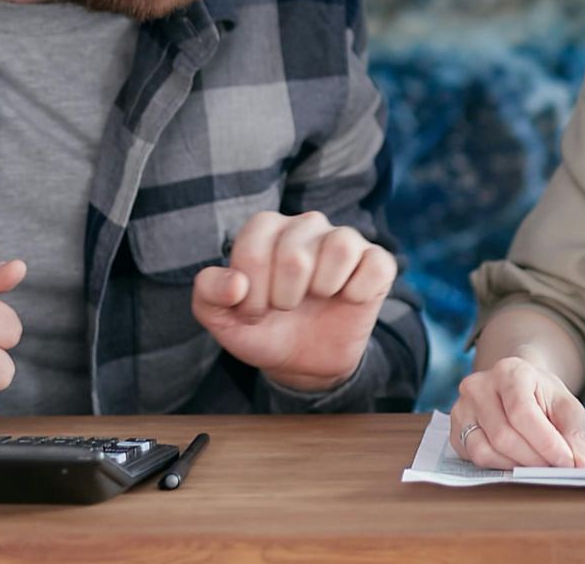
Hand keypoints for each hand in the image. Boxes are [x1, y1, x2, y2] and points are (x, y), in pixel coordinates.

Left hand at [191, 211, 395, 392]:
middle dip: (284, 298)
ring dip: (322, 289)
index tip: (254, 311)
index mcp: (267, 228)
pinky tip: (346, 300)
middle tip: (285, 309)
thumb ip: (209, 294)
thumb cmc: (262, 328)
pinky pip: (374, 264)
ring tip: (316, 300)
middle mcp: (307, 224)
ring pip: (338, 247)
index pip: (254, 248)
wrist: (301, 360)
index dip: (251, 292)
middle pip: (294, 255)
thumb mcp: (221, 319)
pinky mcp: (376, 261)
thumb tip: (235, 285)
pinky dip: (358, 291)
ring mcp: (344, 239)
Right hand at [450, 355, 584, 468]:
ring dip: (517, 466)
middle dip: (534, 459)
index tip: (567, 462)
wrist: (517, 386)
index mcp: (510, 371)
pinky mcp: (455, 429)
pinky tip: (516, 461)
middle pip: (503, 435)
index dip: (546, 442)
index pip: (523, 412)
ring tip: (537, 464)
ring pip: (485, 450)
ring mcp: (462, 407)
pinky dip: (499, 466)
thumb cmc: (542, 396)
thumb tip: (578, 464)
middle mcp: (479, 385)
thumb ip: (574, 433)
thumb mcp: (566, 406)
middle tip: (555, 469)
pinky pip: (474, 458)